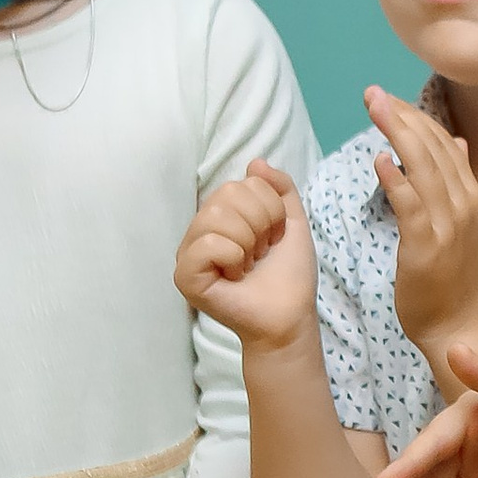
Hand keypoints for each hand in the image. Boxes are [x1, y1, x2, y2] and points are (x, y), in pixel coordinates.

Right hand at [175, 161, 317, 353]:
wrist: (289, 314)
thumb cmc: (288, 273)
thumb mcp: (292, 221)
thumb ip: (280, 188)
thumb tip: (255, 162)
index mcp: (222, 214)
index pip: (243, 184)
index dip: (270, 211)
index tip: (272, 238)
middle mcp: (201, 229)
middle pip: (228, 194)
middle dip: (259, 225)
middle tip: (260, 253)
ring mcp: (189, 252)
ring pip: (215, 215)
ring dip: (247, 242)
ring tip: (247, 264)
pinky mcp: (184, 276)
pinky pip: (206, 244)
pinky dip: (231, 257)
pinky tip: (233, 276)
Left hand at [363, 88, 477, 377]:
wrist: (459, 326)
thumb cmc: (456, 279)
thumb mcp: (465, 225)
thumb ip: (458, 183)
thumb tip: (458, 142)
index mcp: (472, 196)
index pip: (445, 144)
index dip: (416, 118)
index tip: (389, 100)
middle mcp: (465, 203)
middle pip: (433, 148)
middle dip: (402, 116)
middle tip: (373, 94)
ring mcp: (449, 224)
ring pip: (424, 167)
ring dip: (398, 134)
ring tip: (374, 109)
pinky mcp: (427, 245)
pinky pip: (411, 204)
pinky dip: (397, 179)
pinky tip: (380, 160)